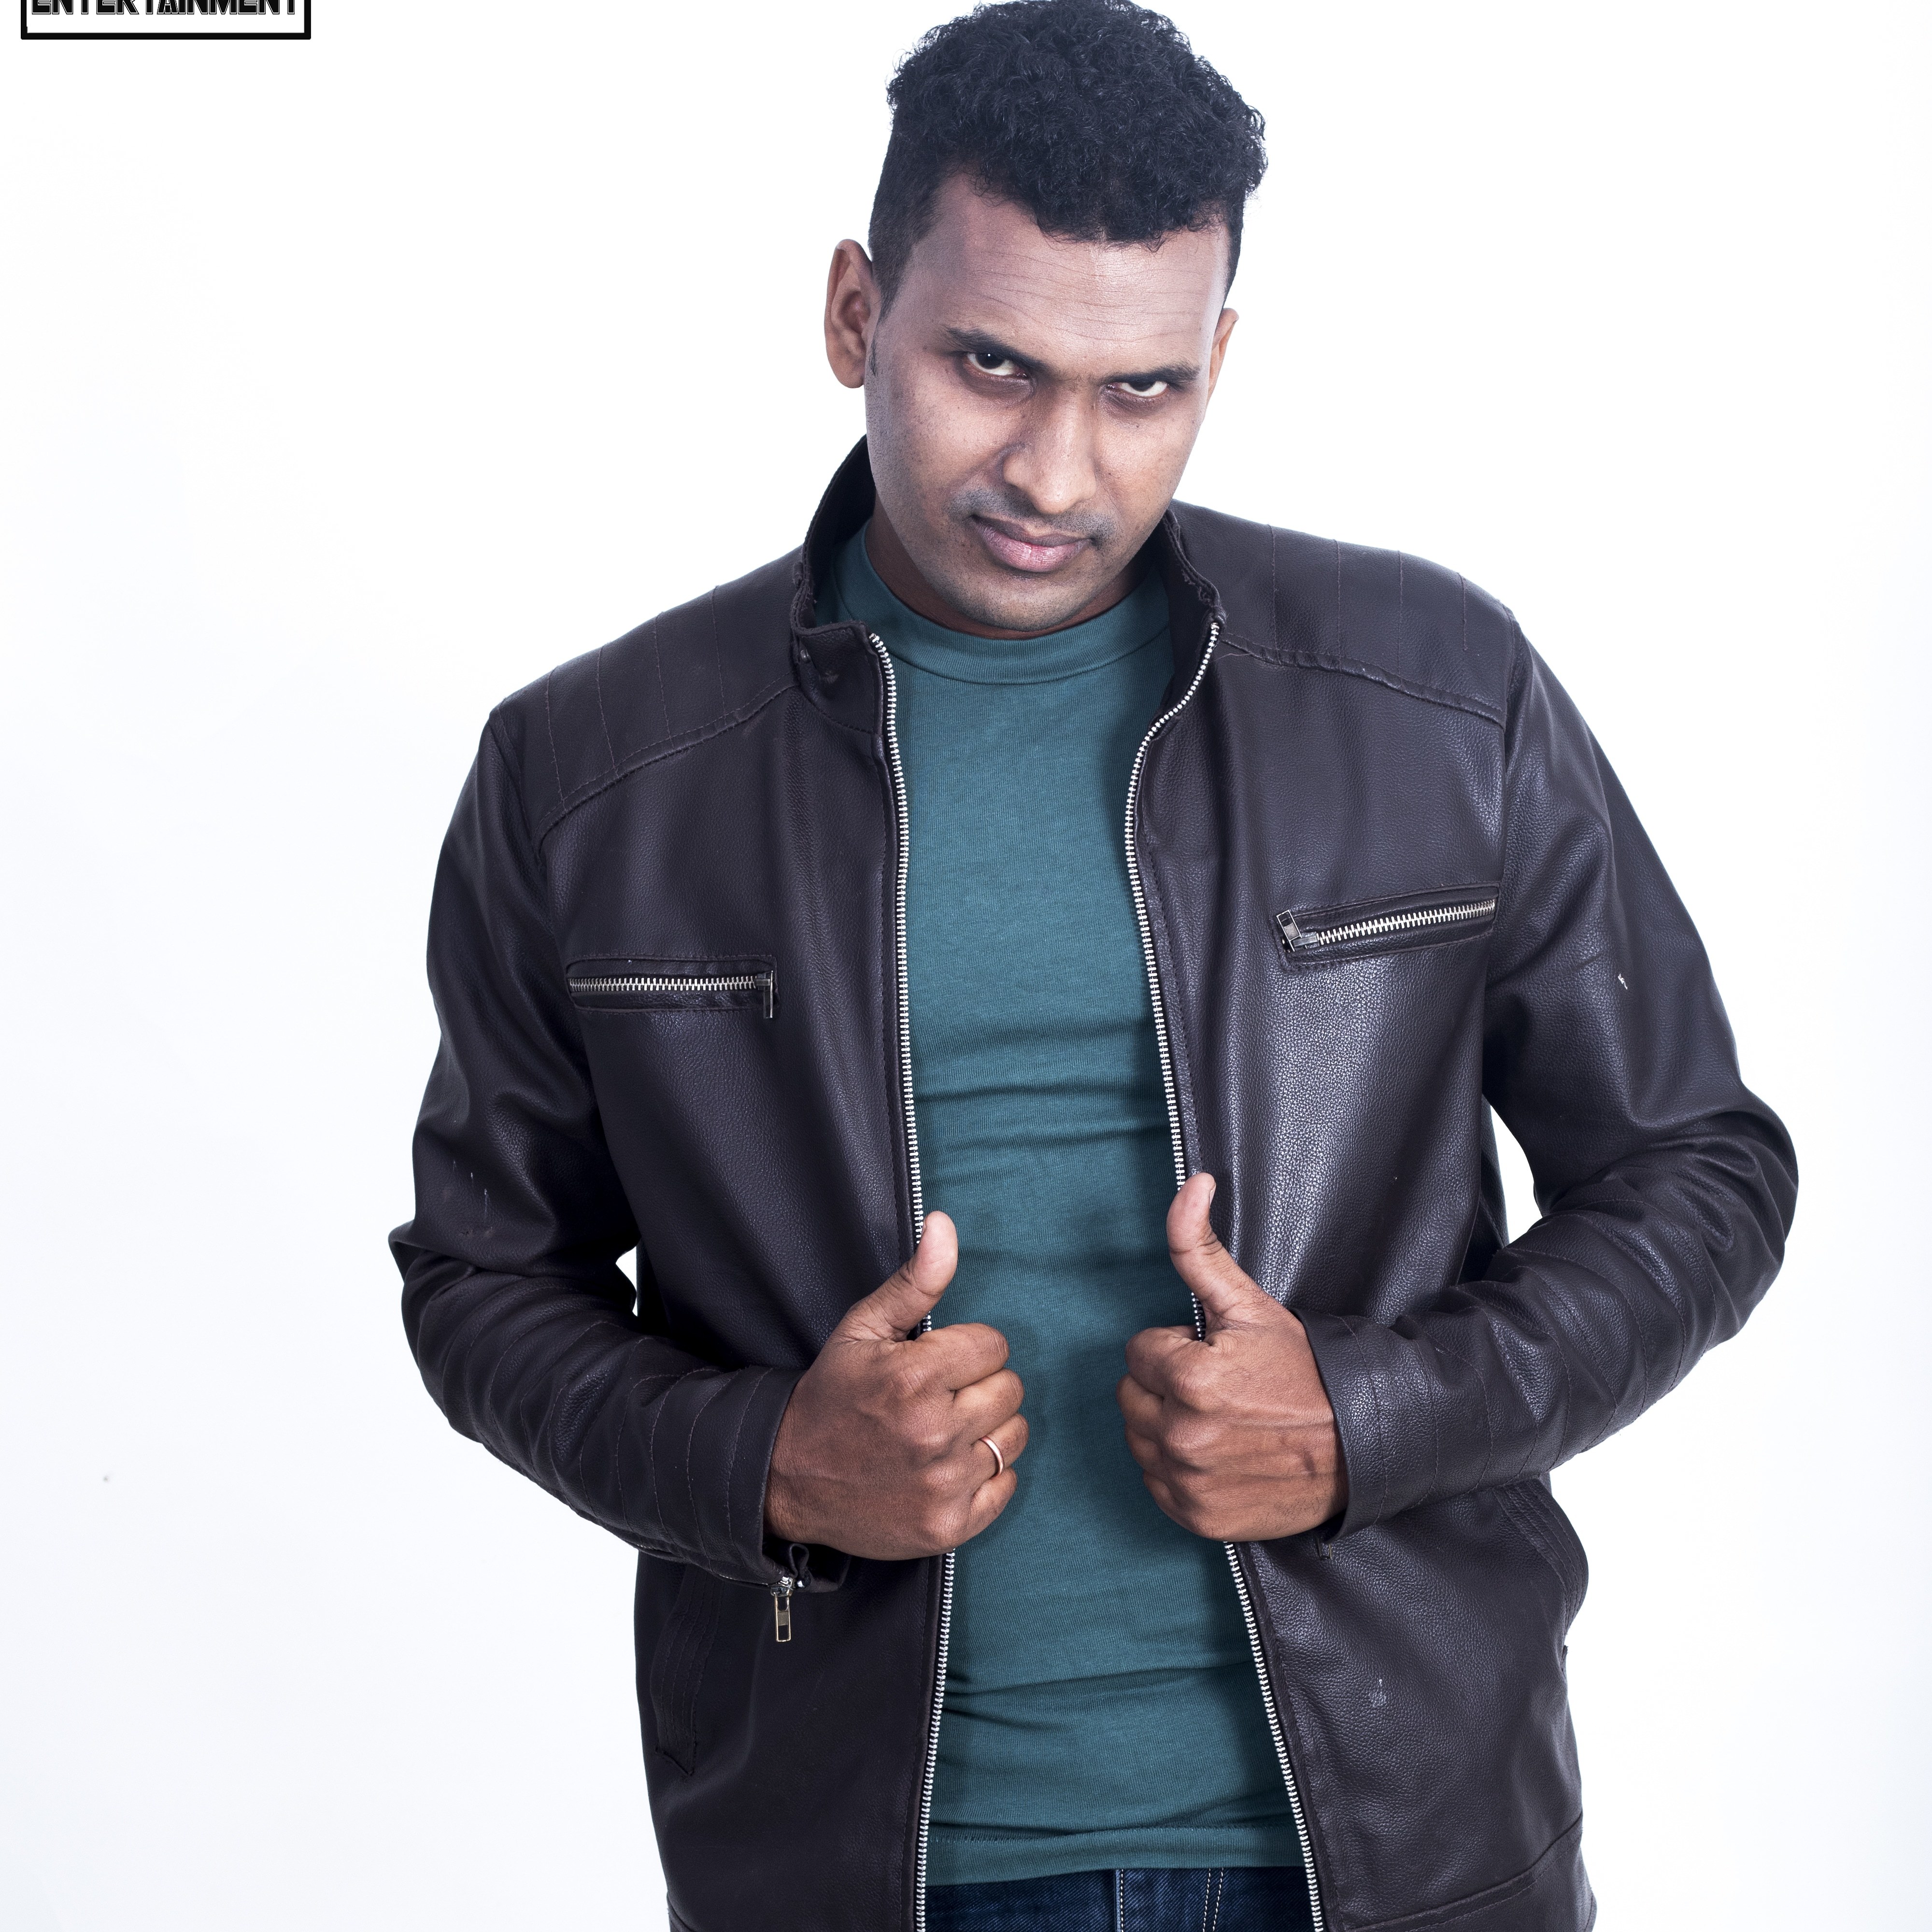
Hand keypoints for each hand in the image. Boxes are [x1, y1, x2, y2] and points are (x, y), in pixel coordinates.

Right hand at [765, 1213, 1026, 1559]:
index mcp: (914, 1377)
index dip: (967, 1349)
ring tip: (946, 1430)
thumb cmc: (832, 1396)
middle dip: (980, 1386)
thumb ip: (914, 1280)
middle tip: (941, 1397)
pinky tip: (949, 1466)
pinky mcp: (950, 1525)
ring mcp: (944, 1483)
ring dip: (988, 1429)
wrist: (788, 1477)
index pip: (994, 1345)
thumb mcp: (862, 1329)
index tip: (938, 1363)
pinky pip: (1008, 1484)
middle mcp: (934, 1432)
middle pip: (1011, 1389)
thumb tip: (944, 1224)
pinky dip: (986, 1475)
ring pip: (1015, 1436)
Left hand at [1118, 1173, 1346, 1540]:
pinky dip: (1178, 1471)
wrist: (1361, 1445)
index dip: (1176, 1348)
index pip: (1139, 1352)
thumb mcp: (1250, 1303)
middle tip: (1220, 1387)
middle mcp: (1182, 1436)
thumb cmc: (1305, 1370)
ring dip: (1168, 1426)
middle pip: (1131, 1396)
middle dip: (1165, 1385)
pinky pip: (1156, 1485)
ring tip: (1222, 1419)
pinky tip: (1219, 1454)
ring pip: (1139, 1439)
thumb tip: (1192, 1185)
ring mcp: (1189, 1483)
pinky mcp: (1198, 1519)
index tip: (1216, 1355)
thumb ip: (1198, 1247)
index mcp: (1190, 1378)